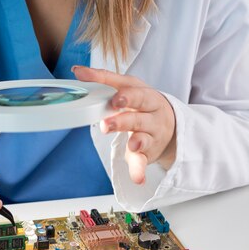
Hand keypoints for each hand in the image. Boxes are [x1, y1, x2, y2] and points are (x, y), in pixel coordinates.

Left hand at [72, 66, 175, 184]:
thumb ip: (103, 79)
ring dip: (136, 142)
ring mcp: (151, 135)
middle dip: (124, 120)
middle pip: (139, 117)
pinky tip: (138, 178)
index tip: (115, 99)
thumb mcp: (128, 87)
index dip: (126, 96)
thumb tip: (77, 71)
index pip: (135, 93)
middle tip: (107, 123)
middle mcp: (152, 115)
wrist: (171, 124)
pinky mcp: (148, 153)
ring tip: (132, 145)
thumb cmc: (142, 102)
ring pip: (144, 138)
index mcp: (146, 95)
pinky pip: (144, 161)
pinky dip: (140, 170)